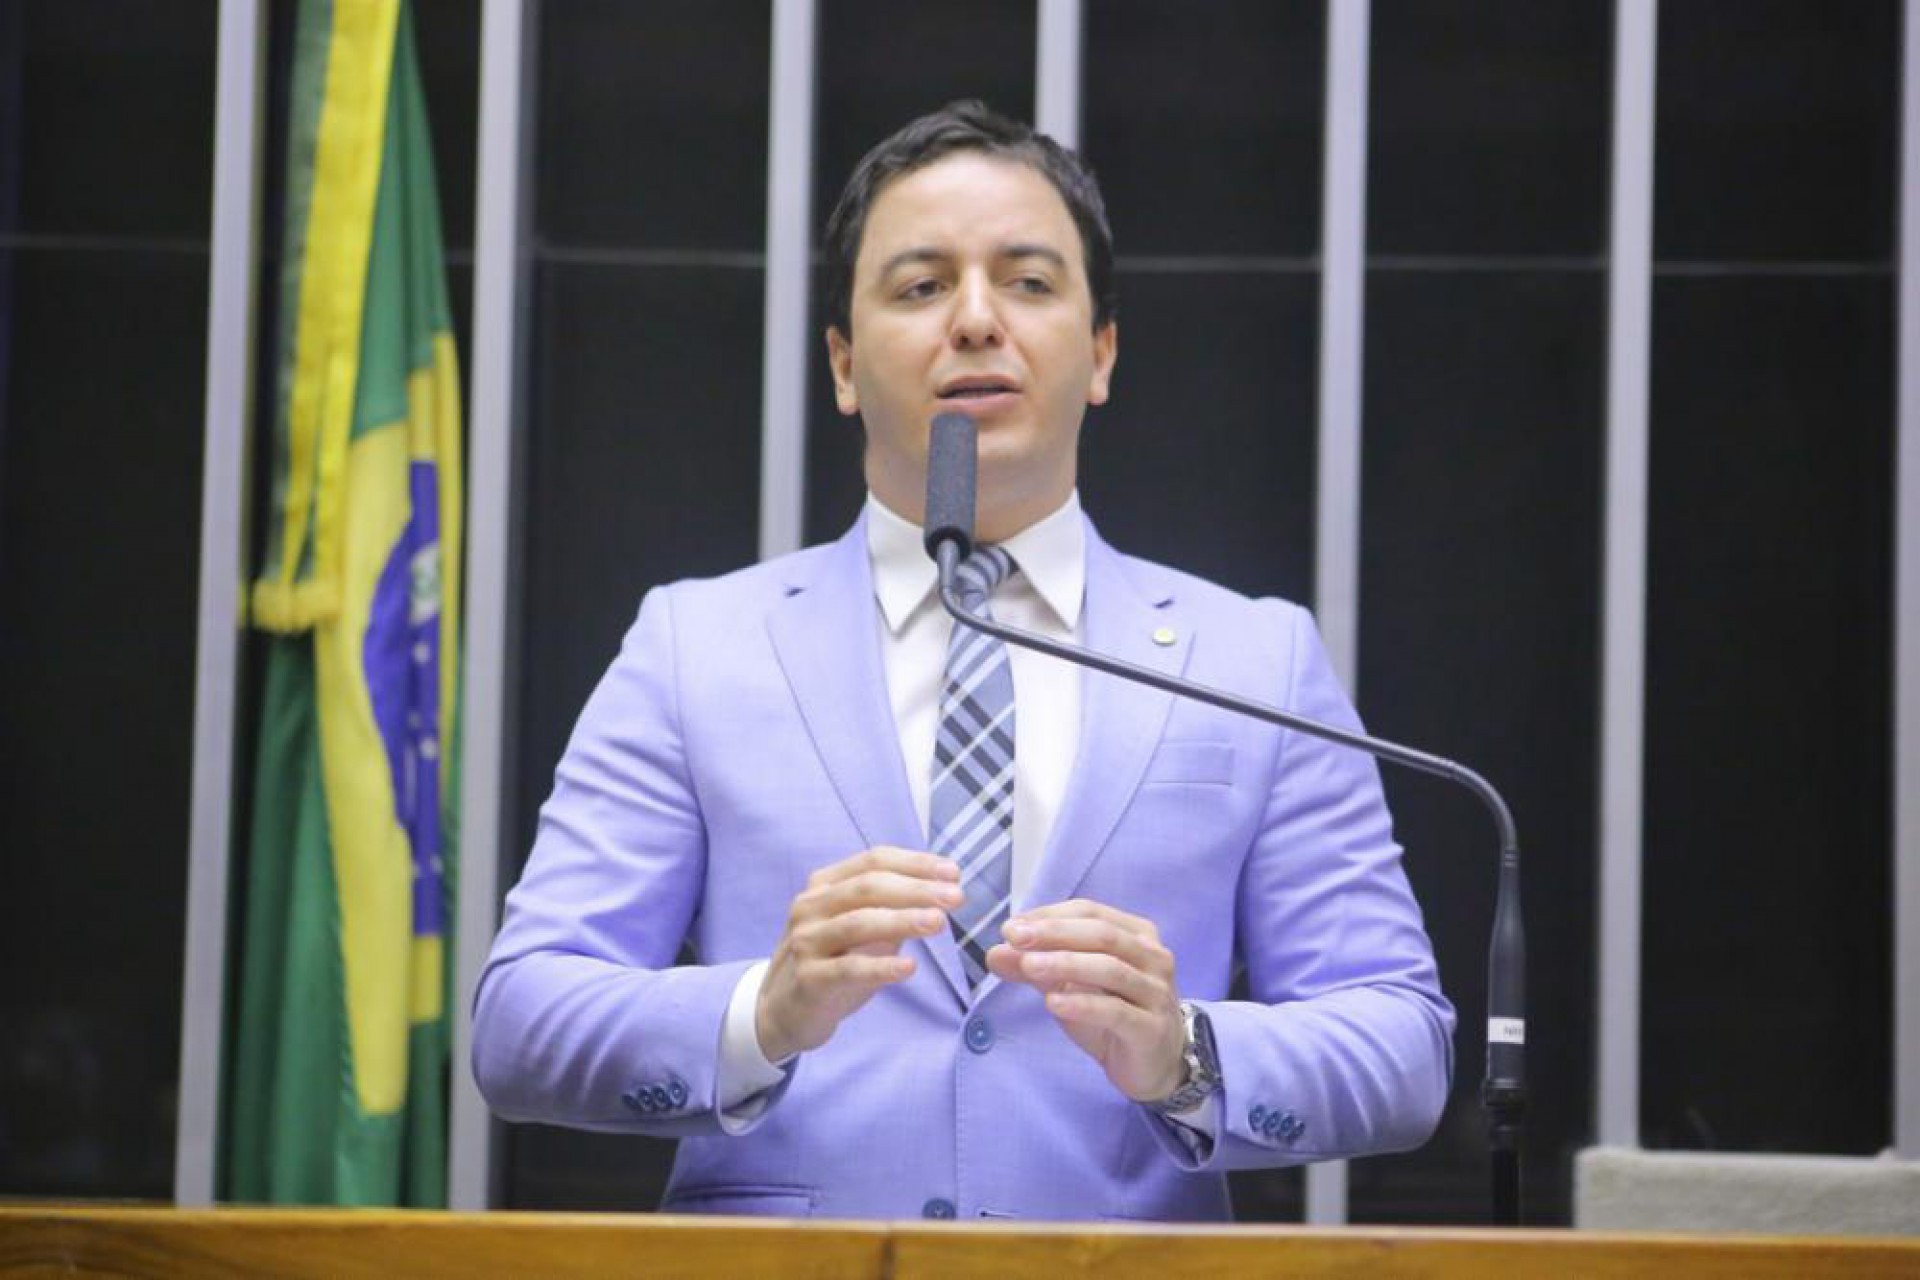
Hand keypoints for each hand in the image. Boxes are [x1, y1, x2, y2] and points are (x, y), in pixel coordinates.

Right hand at [755, 847, 961, 1061]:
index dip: (916, 863)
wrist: (781, 1011)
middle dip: (916, 889)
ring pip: (858, 923)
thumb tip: (941, 892)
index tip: (953, 873)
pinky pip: (848, 969)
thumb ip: (892, 910)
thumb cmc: (830, 963)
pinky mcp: (808, 979)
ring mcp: (806, 942)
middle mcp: (811, 907)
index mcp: (825, 885)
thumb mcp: (859, 929)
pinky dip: (881, 967)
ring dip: (903, 920)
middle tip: (955, 897)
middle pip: (868, 886)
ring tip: (939, 923)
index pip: (874, 860)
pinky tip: (909, 967)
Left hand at [985, 899, 1186, 1102]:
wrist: (1155, 1064)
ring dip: (1065, 964)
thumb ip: (1037, 966)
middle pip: (1102, 934)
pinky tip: (1052, 1003)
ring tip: (1028, 966)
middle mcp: (1153, 957)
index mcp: (1136, 934)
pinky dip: (1082, 1004)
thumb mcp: (1070, 986)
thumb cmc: (1113, 1014)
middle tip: (1014, 938)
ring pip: (1111, 969)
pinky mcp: (1151, 1028)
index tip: (1011, 927)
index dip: (1049, 915)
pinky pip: (1116, 1011)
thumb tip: (995, 952)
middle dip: (1054, 933)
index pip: (1090, 912)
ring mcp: (1156, 992)